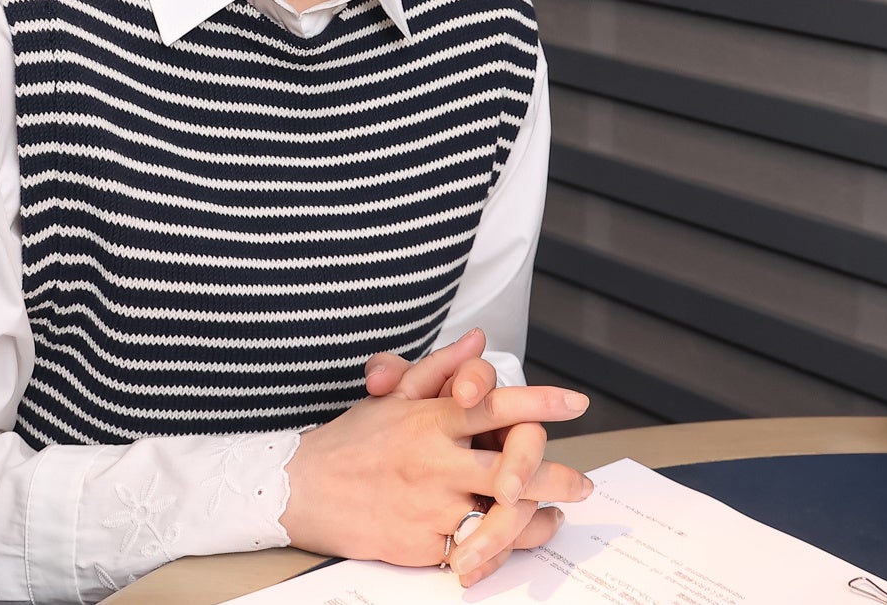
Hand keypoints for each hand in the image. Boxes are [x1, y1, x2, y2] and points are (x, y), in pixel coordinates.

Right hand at [280, 380, 592, 568]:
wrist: (303, 491)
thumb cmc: (353, 440)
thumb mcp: (392, 396)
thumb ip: (440, 367)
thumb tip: (479, 339)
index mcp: (430, 418)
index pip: (496, 404)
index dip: (541, 402)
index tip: (576, 403)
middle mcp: (435, 460)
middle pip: (516, 467)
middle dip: (560, 477)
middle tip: (583, 483)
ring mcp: (430, 504)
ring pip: (504, 514)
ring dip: (541, 518)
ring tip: (558, 515)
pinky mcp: (423, 543)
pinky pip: (476, 546)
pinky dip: (503, 545)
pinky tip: (517, 538)